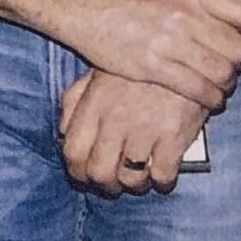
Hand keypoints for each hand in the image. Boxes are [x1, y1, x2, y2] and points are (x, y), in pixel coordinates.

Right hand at [58, 0, 240, 110]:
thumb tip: (236, 24)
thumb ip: (200, 4)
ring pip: (222, 72)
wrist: (81, 5)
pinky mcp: (153, 66)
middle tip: (228, 68)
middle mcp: (185, 15)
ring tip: (219, 86)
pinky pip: (199, 89)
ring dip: (226, 84)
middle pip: (238, 50)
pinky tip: (210, 100)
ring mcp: (170, 41)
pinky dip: (212, 99)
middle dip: (238, 64)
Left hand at [59, 68, 207, 194]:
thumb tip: (61, 132)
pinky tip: (161, 176)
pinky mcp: (174, 138)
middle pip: (99, 172)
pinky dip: (161, 183)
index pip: (72, 152)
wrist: (179, 54)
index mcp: (93, 106)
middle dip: (104, 185)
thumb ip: (73, 102)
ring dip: (133, 185)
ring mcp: (145, 130)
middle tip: (112, 185)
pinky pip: (163, 176)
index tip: (83, 177)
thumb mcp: (95, 76)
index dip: (75, 171)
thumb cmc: (134, 69)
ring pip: (130, 178)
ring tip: (137, 180)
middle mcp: (115, 121)